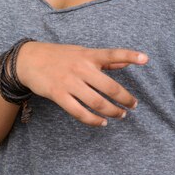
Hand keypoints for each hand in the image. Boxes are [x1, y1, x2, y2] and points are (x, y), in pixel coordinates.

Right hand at [16, 42, 148, 126]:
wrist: (29, 60)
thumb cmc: (59, 55)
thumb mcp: (81, 52)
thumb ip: (103, 60)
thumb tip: (123, 63)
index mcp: (88, 55)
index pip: (113, 54)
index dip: (130, 56)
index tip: (145, 59)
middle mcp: (81, 67)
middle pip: (109, 86)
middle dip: (125, 99)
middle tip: (133, 105)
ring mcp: (70, 82)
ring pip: (96, 102)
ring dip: (112, 111)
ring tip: (120, 115)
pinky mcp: (59, 95)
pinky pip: (79, 112)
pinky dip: (93, 120)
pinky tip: (102, 122)